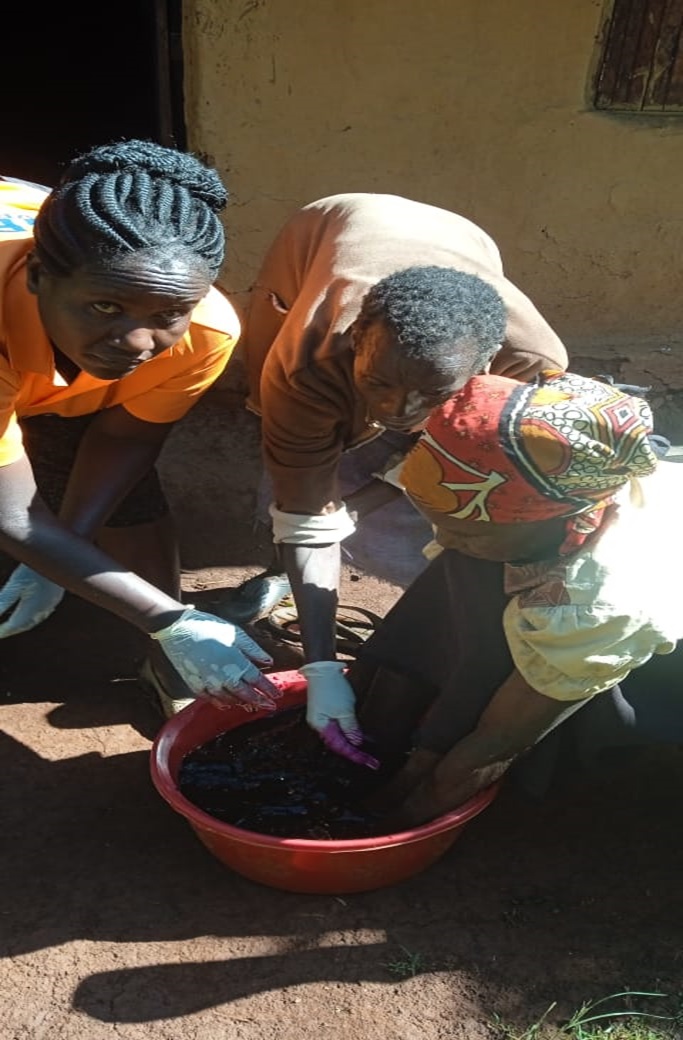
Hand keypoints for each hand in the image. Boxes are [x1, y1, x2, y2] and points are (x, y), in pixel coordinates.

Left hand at [0, 564, 64, 636]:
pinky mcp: (55, 597)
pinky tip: (29, 612)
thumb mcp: (15, 583)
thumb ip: (3, 600)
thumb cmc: (34, 568)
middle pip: (25, 624)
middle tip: (1, 631)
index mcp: (32, 608)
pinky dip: (31, 616)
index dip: (3, 630)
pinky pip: (42, 612)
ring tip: (12, 624)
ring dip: (22, 623)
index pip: (14, 625)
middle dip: (12, 629)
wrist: (58, 557)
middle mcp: (42, 609)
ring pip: (34, 619)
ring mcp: (51, 603)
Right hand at [150, 607, 280, 709]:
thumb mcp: (236, 634)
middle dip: (260, 701)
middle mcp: (224, 677)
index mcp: (236, 662)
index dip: (269, 690)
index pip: (258, 681)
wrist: (178, 628)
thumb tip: (269, 662)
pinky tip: (226, 704)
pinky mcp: (195, 685)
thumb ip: (253, 650)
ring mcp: (208, 683)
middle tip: (270, 707)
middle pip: (246, 694)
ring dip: (242, 703)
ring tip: (251, 706)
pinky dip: (221, 703)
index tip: (278, 696)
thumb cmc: (209, 627)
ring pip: (229, 699)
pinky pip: (210, 699)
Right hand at [301, 660, 378, 768]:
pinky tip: (359, 736)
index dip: (355, 755)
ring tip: (368, 752)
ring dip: (353, 744)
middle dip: (355, 752)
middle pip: (339, 744)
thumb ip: (351, 728)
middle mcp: (320, 725)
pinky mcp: (328, 711)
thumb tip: (357, 742)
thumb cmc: (331, 687)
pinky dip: (350, 733)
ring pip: (339, 737)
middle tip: (371, 761)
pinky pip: (339, 727)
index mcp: (321, 726)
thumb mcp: (344, 709)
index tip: (369, 762)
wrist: (323, 668)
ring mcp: (323, 718)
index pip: (340, 746)